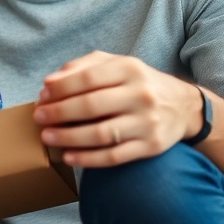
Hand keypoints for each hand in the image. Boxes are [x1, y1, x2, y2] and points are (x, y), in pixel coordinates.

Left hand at [33, 51, 202, 167]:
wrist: (184, 107)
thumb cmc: (139, 83)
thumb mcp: (116, 64)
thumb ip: (82, 67)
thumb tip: (50, 81)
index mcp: (130, 69)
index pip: (87, 78)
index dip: (60, 88)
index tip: (42, 96)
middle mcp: (141, 95)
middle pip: (91, 106)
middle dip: (59, 112)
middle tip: (39, 117)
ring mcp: (147, 122)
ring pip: (101, 134)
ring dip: (68, 137)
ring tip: (47, 137)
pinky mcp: (150, 147)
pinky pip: (114, 156)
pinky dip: (88, 159)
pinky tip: (69, 156)